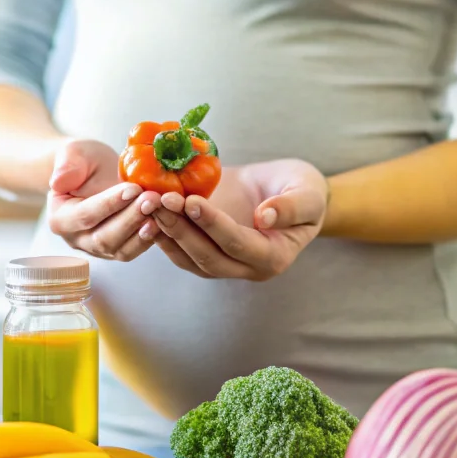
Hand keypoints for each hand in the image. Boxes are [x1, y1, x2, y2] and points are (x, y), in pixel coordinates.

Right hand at [47, 139, 162, 261]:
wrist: (93, 173)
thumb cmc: (83, 161)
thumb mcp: (73, 153)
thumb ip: (67, 165)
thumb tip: (58, 181)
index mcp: (60, 218)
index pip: (85, 215)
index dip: (110, 204)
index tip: (133, 188)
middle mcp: (77, 239)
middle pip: (104, 238)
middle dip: (131, 219)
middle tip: (153, 199)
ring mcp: (97, 248)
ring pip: (121, 250)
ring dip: (143, 232)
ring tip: (162, 210)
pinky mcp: (118, 249)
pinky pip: (134, 250)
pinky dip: (150, 238)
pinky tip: (165, 220)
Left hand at [153, 159, 327, 280]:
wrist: (284, 189)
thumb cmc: (302, 189)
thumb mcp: (309, 193)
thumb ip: (293, 207)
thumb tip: (266, 218)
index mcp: (274, 257)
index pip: (238, 244)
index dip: (214, 225)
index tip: (191, 201)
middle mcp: (247, 268)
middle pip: (208, 257)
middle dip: (182, 229)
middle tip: (161, 201)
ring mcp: (225, 265)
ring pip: (190, 258)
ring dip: (168, 233)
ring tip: (150, 204)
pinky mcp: (207, 253)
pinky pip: (181, 252)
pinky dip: (163, 236)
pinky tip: (147, 215)